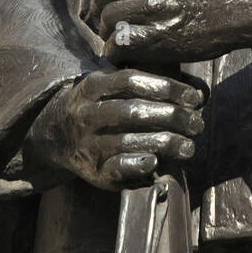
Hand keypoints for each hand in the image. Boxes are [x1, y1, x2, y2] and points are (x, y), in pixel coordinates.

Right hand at [20, 68, 205, 191]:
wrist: (54, 135)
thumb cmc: (99, 105)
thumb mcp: (108, 85)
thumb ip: (143, 84)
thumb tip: (196, 94)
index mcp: (92, 86)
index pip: (131, 80)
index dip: (165, 87)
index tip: (193, 97)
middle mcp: (86, 114)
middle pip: (132, 111)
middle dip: (171, 117)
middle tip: (197, 123)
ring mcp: (87, 144)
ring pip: (127, 141)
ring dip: (164, 143)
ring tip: (189, 146)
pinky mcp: (92, 172)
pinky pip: (114, 168)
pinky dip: (136, 164)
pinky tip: (155, 162)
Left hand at [93, 0, 251, 64]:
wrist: (242, 4)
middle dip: (104, 7)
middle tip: (115, 19)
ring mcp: (152, 5)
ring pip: (107, 19)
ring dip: (111, 31)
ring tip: (124, 36)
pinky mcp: (157, 35)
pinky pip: (116, 44)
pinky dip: (117, 51)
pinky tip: (129, 50)